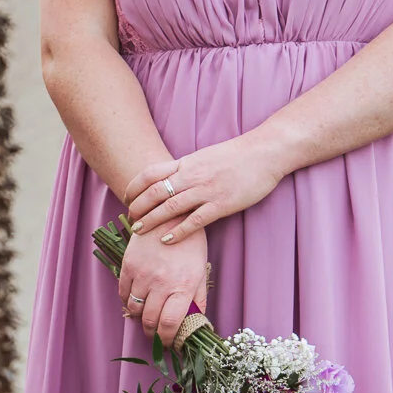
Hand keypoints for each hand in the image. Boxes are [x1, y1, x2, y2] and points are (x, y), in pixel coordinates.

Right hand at [116, 227, 208, 346]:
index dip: (166, 339)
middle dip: (152, 332)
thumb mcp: (200, 270)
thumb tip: (196, 321)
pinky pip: (123, 293)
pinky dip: (127, 301)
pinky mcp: (128, 266)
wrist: (171, 214)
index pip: (169, 324)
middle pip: (149, 321)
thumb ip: (197, 298)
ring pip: (133, 309)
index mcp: (183, 286)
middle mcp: (161, 283)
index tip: (167, 343)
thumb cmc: (190, 243)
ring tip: (146, 315)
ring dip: (139, 317)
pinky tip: (136, 299)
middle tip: (155, 333)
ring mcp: (142, 275)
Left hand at [124, 135, 285, 245]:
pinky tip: (166, 240)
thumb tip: (168, 178)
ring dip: (151, 220)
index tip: (125, 197)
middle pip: (155, 192)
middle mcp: (192, 176)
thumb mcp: (205, 156)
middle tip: (129, 219)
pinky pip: (195, 220)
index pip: (150, 173)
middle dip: (138, 207)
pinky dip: (178, 231)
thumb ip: (186, 168)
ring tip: (138, 231)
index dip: (134, 186)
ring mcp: (207, 190)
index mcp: (187, 163)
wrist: (266, 151)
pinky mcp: (222, 204)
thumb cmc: (237, 155)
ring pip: (170, 207)